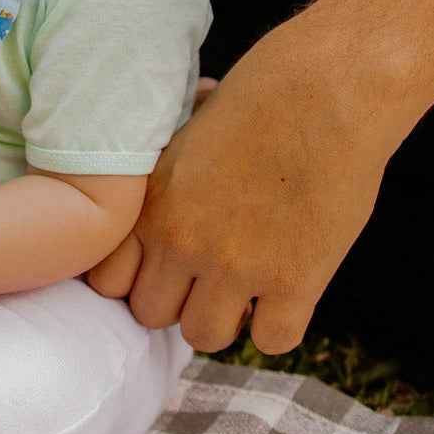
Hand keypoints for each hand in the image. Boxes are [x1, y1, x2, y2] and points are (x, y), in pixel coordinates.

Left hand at [88, 22, 403, 354]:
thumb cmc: (257, 100)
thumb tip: (158, 210)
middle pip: (152, 314)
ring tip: (248, 286)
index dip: (137, 277)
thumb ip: (163, 189)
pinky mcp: (294, 281)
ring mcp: (237, 266)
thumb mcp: (184, 139)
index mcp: (152, 206)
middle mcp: (183, 242)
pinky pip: (272, 342)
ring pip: (204, 336)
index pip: (109, 281)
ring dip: (225, 316)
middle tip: (208, 276)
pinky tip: (288, 289)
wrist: (325, 91)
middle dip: (177, 299)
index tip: (164, 265)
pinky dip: (279, 323)